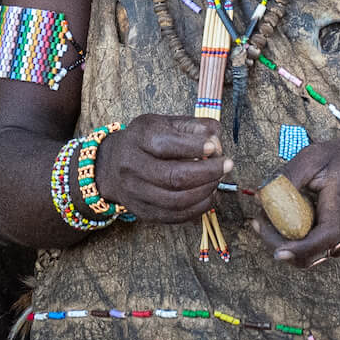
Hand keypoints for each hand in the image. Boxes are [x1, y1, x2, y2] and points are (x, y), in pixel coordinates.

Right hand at [93, 114, 232, 222]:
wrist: (112, 165)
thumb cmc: (146, 140)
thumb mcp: (164, 122)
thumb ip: (192, 126)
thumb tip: (216, 138)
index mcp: (138, 138)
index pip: (166, 145)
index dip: (194, 147)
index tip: (215, 145)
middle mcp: (132, 167)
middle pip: (173, 176)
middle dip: (207, 172)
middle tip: (227, 164)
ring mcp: (136, 193)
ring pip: (176, 200)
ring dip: (205, 191)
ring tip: (218, 180)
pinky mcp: (144, 212)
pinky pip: (175, 216)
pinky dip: (198, 208)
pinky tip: (209, 195)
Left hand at [255, 135, 339, 267]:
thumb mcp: (315, 157)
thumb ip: (288, 176)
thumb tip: (260, 196)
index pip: (322, 239)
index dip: (299, 249)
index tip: (277, 251)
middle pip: (310, 255)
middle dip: (280, 245)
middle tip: (258, 222)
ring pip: (311, 257)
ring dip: (286, 246)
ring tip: (266, 222)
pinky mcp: (338, 239)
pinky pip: (316, 250)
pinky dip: (297, 244)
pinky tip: (283, 225)